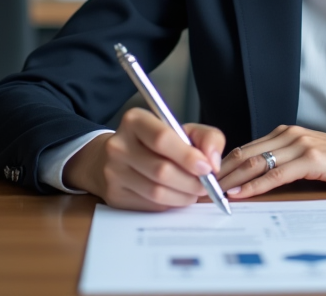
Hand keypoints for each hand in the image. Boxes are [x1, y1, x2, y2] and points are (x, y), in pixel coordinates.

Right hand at [62, 107, 224, 211]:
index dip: (188, 156)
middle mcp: (118, 145)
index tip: (207, 167)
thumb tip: (213, 162)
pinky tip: (175, 196)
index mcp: (135, 121)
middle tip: (206, 185)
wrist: (114, 157)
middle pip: (161, 170)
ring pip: (157, 192)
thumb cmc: (155, 142)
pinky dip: (169, 203)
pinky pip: (150, 205)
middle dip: (191, 181)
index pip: (162, 138)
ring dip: (183, 196)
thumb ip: (207, 138)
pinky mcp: (114, 195)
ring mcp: (113, 172)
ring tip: (193, 191)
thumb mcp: (182, 130)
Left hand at [216, 125, 325, 198]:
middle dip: (220, 172)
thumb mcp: (313, 159)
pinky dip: (254, 186)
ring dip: (231, 180)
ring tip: (212, 194)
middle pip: (245, 152)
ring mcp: (301, 145)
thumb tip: (259, 178)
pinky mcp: (312, 159)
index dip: (224, 164)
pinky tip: (240, 195)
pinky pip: (275, 174)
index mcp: (289, 132)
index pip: (247, 147)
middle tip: (200, 188)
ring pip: (255, 162)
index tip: (207, 180)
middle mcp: (291, 134)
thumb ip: (288, 162)